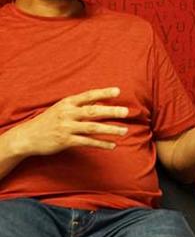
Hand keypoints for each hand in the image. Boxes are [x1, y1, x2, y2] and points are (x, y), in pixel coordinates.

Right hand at [7, 87, 128, 155]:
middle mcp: (67, 114)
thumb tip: (99, 101)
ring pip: (92, 128)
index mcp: (67, 103)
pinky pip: (87, 142)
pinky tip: (112, 145)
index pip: (88, 95)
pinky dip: (101, 144)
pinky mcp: (65, 141)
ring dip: (110, 129)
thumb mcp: (61, 108)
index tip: (118, 91)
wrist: (26, 137)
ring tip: (124, 130)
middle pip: (93, 111)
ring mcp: (66, 128)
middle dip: (111, 111)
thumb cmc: (47, 121)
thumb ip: (79, 105)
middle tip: (126, 112)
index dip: (103, 93)